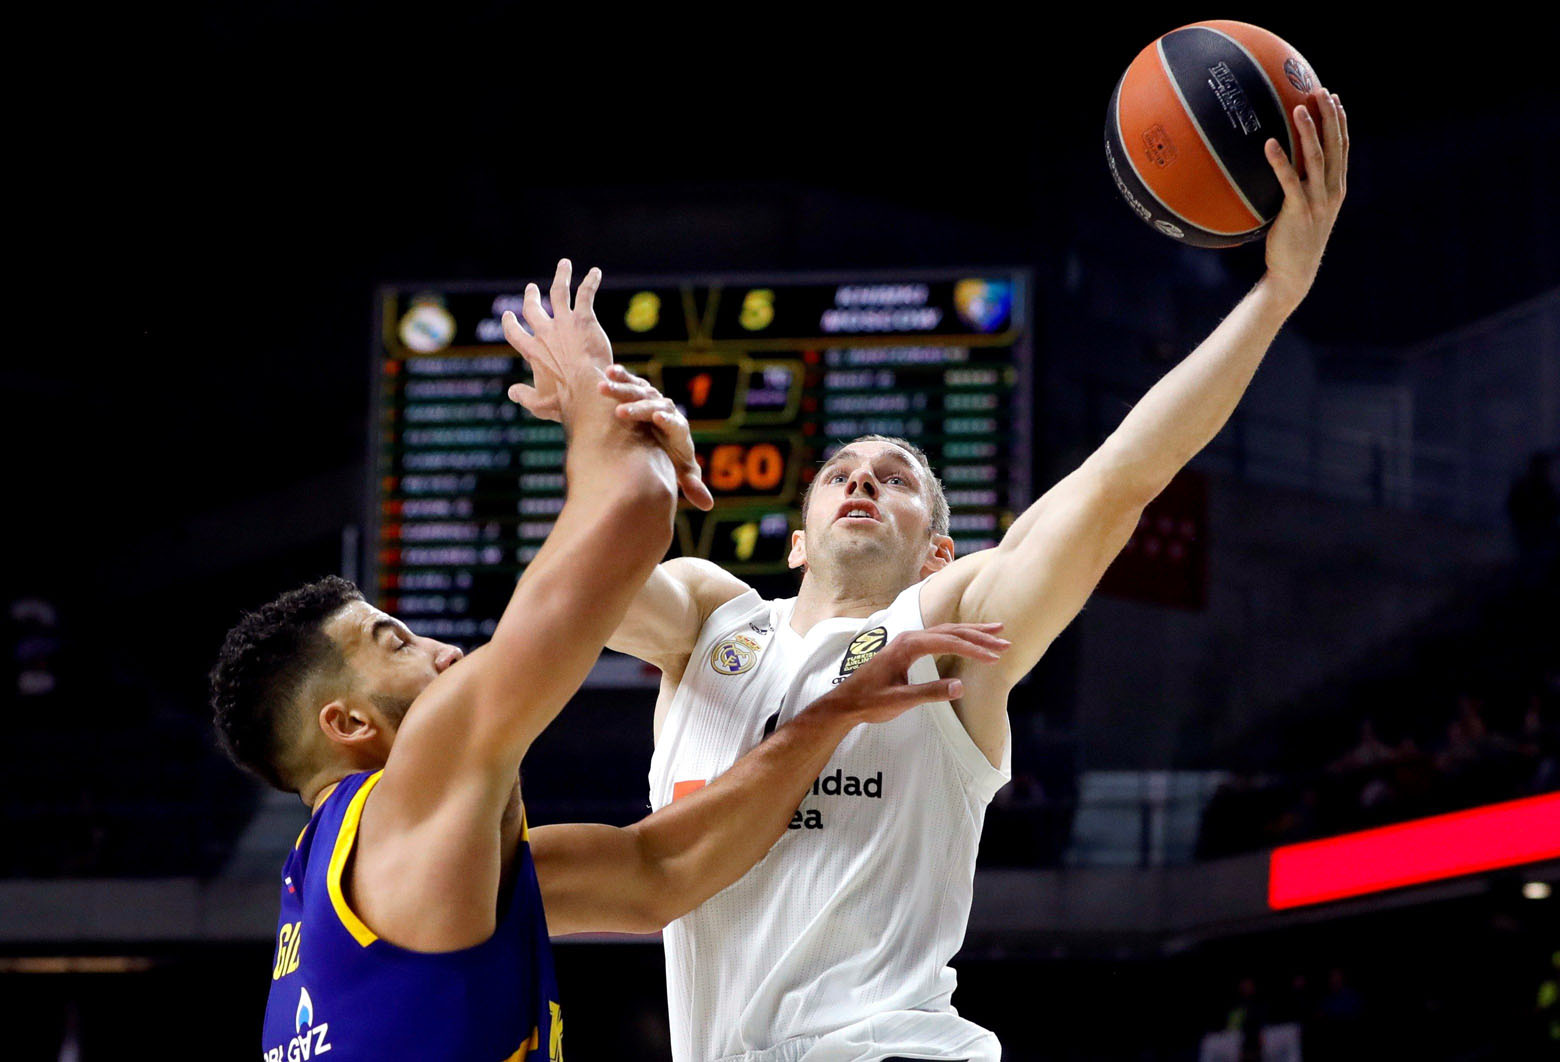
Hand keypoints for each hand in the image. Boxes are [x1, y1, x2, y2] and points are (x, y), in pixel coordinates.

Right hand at [502, 259, 611, 419]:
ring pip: (559, 292)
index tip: (508, 316)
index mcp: (533, 351)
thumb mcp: (538, 404)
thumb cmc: (564, 401)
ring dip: (561, 276)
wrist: (585, 391)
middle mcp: (545, 333)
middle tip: (531, 288)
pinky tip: (596, 272)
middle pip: (533, 308)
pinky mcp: (584, 319)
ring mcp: (564, 323)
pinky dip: (590, 282)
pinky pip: (586, 294)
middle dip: (531, 297)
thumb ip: (523, 396)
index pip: (515, 334)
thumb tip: (511, 392)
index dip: (510, 324)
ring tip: (564, 264)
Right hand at [597, 365, 714, 509]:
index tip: (659, 418)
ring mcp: (653, 399)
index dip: (668, 420)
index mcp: (679, 430)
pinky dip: (621, 375)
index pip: (676, 423)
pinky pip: (631, 381)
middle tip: (620, 412)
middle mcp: (667, 410)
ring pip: (640, 390)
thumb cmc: (670, 456)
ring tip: (602, 388)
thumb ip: (692, 483)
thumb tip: (707, 505)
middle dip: (638, 408)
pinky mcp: (640, 390)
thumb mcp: (681, 470)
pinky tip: (608, 370)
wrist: (660, 433)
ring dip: (622, 389)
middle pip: (654, 405)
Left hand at [816, 623, 1008, 724]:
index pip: (948, 641)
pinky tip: (969, 639)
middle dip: (979, 636)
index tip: (994, 657)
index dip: (974, 648)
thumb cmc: (869, 701)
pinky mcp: (908, 649)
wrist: (846, 702)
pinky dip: (958, 637)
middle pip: (951, 631)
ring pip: (946, 631)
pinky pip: (939, 637)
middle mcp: (909, 638)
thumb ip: (929, 693)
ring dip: (971, 633)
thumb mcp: (900, 701)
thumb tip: (960, 686)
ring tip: (996, 632)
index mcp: (907, 646)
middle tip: (1005, 640)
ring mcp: (908, 641)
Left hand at [1262, 88, 1347, 307]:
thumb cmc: (1294, 241)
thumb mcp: (1304, 210)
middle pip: (1335, 146)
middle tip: (1319, 91)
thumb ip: (1302, 187)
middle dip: (1329, 116)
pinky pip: (1289, 181)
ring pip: (1316, 159)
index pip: (1342, 147)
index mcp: (1336, 188)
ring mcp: (1317, 202)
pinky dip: (1280, 161)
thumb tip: (1284, 165)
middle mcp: (1332, 191)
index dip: (1340, 121)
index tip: (1333, 97)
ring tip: (1298, 108)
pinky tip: (1269, 144)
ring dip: (1309, 131)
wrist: (1294, 274)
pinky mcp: (1298, 212)